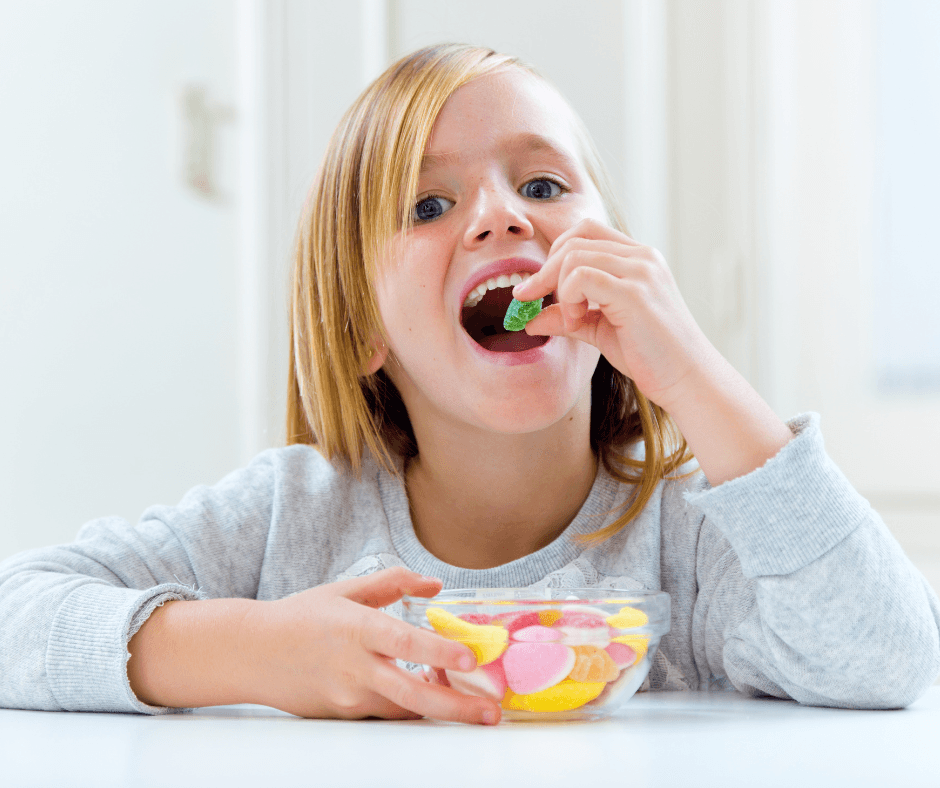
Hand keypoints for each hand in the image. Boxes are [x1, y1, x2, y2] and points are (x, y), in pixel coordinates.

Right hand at [241, 567, 500, 723]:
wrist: (251, 653)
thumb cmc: (300, 617)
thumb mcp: (346, 590)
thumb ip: (393, 582)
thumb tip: (434, 584)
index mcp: (357, 628)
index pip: (404, 642)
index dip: (439, 652)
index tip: (470, 659)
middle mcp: (354, 667)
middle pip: (412, 694)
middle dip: (457, 707)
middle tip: (491, 712)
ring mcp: (347, 696)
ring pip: (402, 710)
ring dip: (438, 709)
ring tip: (471, 706)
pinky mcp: (342, 714)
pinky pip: (383, 714)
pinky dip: (409, 708)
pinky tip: (429, 697)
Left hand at [512, 217, 715, 412]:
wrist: (687, 379)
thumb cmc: (650, 355)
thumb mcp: (600, 330)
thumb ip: (568, 318)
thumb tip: (530, 319)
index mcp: (637, 258)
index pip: (585, 232)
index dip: (553, 255)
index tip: (533, 288)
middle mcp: (642, 257)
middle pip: (574, 239)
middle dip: (544, 271)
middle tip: (530, 300)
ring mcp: (641, 271)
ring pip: (574, 255)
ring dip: (559, 288)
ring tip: (573, 319)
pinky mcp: (635, 292)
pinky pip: (582, 277)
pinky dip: (569, 298)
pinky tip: (578, 322)